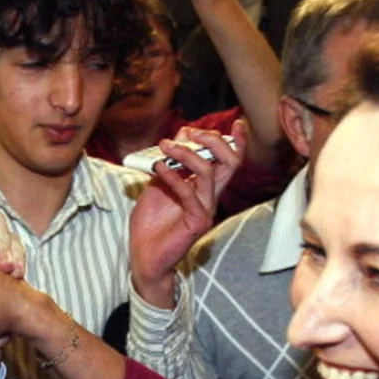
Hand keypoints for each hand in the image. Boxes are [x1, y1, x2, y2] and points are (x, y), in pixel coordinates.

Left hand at [129, 122, 245, 307]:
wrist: (143, 255)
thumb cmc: (151, 222)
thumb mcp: (158, 183)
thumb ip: (171, 162)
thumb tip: (181, 135)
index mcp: (205, 186)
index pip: (229, 160)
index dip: (235, 141)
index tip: (234, 123)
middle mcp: (210, 196)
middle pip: (230, 162)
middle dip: (214, 141)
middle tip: (191, 134)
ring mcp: (206, 209)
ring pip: (211, 173)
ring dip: (186, 154)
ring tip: (164, 147)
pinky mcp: (197, 222)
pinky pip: (190, 193)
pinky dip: (174, 176)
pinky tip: (159, 168)